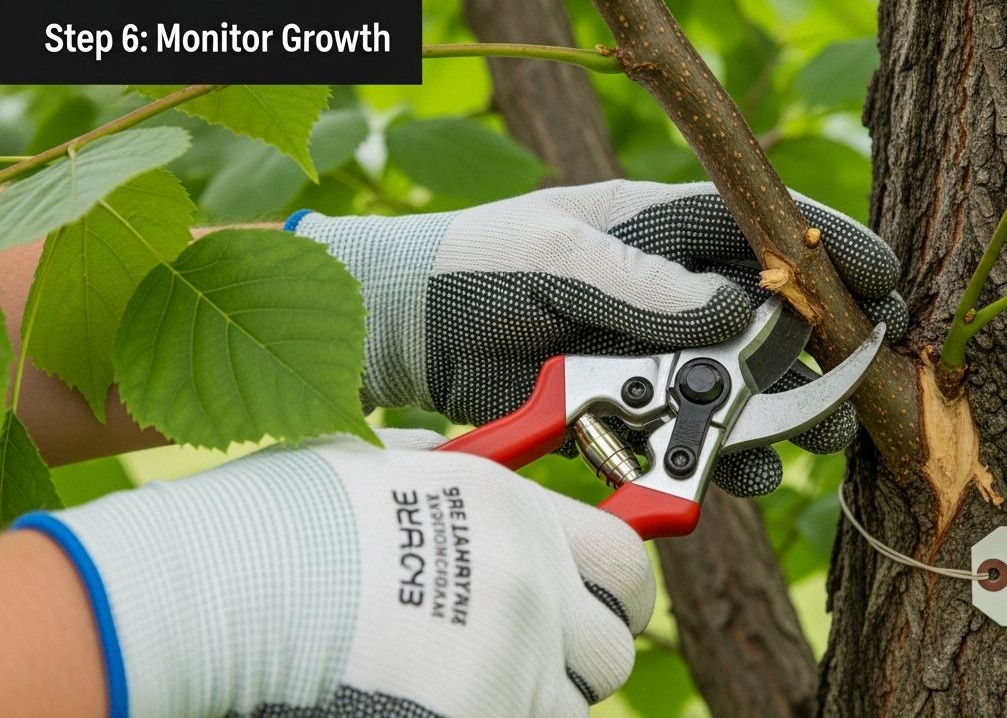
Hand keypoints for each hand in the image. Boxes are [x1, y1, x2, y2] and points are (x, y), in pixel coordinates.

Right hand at [14, 430, 653, 716]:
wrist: (220, 589)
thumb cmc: (282, 520)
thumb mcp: (386, 468)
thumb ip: (456, 479)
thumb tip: (474, 475)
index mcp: (515, 511)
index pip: (629, 559)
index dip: (618, 588)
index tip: (608, 604)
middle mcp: (531, 586)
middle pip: (612, 647)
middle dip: (577, 654)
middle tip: (529, 653)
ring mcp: (510, 662)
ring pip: (569, 706)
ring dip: (531, 696)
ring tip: (465, 678)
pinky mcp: (482, 715)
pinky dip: (495, 714)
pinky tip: (435, 699)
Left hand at [289, 180, 906, 495]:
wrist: (415, 329)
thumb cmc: (481, 264)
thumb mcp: (555, 253)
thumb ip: (639, 282)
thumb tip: (728, 311)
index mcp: (661, 228)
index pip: (764, 230)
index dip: (830, 252)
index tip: (884, 280)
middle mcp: (673, 290)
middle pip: (774, 317)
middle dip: (827, 348)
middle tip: (867, 375)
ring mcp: (658, 353)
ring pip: (746, 384)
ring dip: (789, 413)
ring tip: (825, 436)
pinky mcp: (634, 409)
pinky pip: (695, 437)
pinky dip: (728, 460)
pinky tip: (752, 473)